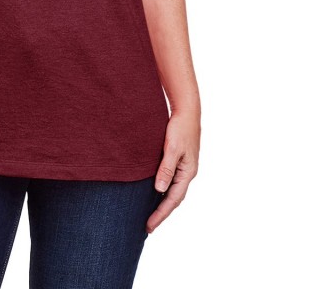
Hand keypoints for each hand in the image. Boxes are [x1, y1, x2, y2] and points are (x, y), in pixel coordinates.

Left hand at [146, 110, 199, 233]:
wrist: (187, 110)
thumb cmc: (180, 127)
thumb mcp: (172, 148)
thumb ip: (166, 168)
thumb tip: (159, 190)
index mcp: (188, 173)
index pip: (173, 200)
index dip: (161, 214)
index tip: (149, 225)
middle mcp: (187, 173)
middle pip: (174, 199)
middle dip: (161, 213)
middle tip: (147, 226)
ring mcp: (184, 167)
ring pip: (173, 191)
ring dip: (162, 203)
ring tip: (150, 214)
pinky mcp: (179, 161)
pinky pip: (171, 181)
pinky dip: (163, 190)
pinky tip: (154, 192)